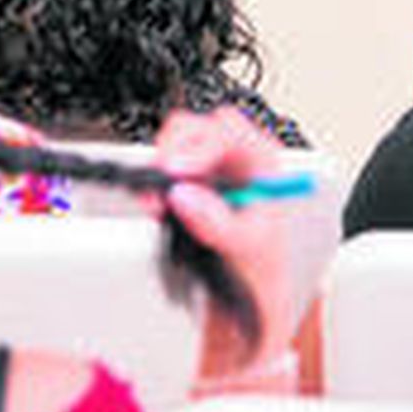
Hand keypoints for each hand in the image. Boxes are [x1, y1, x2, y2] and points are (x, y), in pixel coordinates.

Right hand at [154, 109, 294, 381]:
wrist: (250, 283)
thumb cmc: (261, 261)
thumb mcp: (247, 247)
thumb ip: (217, 224)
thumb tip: (185, 196)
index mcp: (261, 161)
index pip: (229, 133)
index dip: (200, 147)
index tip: (178, 170)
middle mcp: (234, 155)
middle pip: (196, 128)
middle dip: (172, 150)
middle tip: (160, 184)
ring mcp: (207, 164)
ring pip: (174, 141)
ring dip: (158, 168)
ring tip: (156, 202)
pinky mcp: (186, 177)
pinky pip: (161, 165)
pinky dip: (151, 182)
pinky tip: (153, 204)